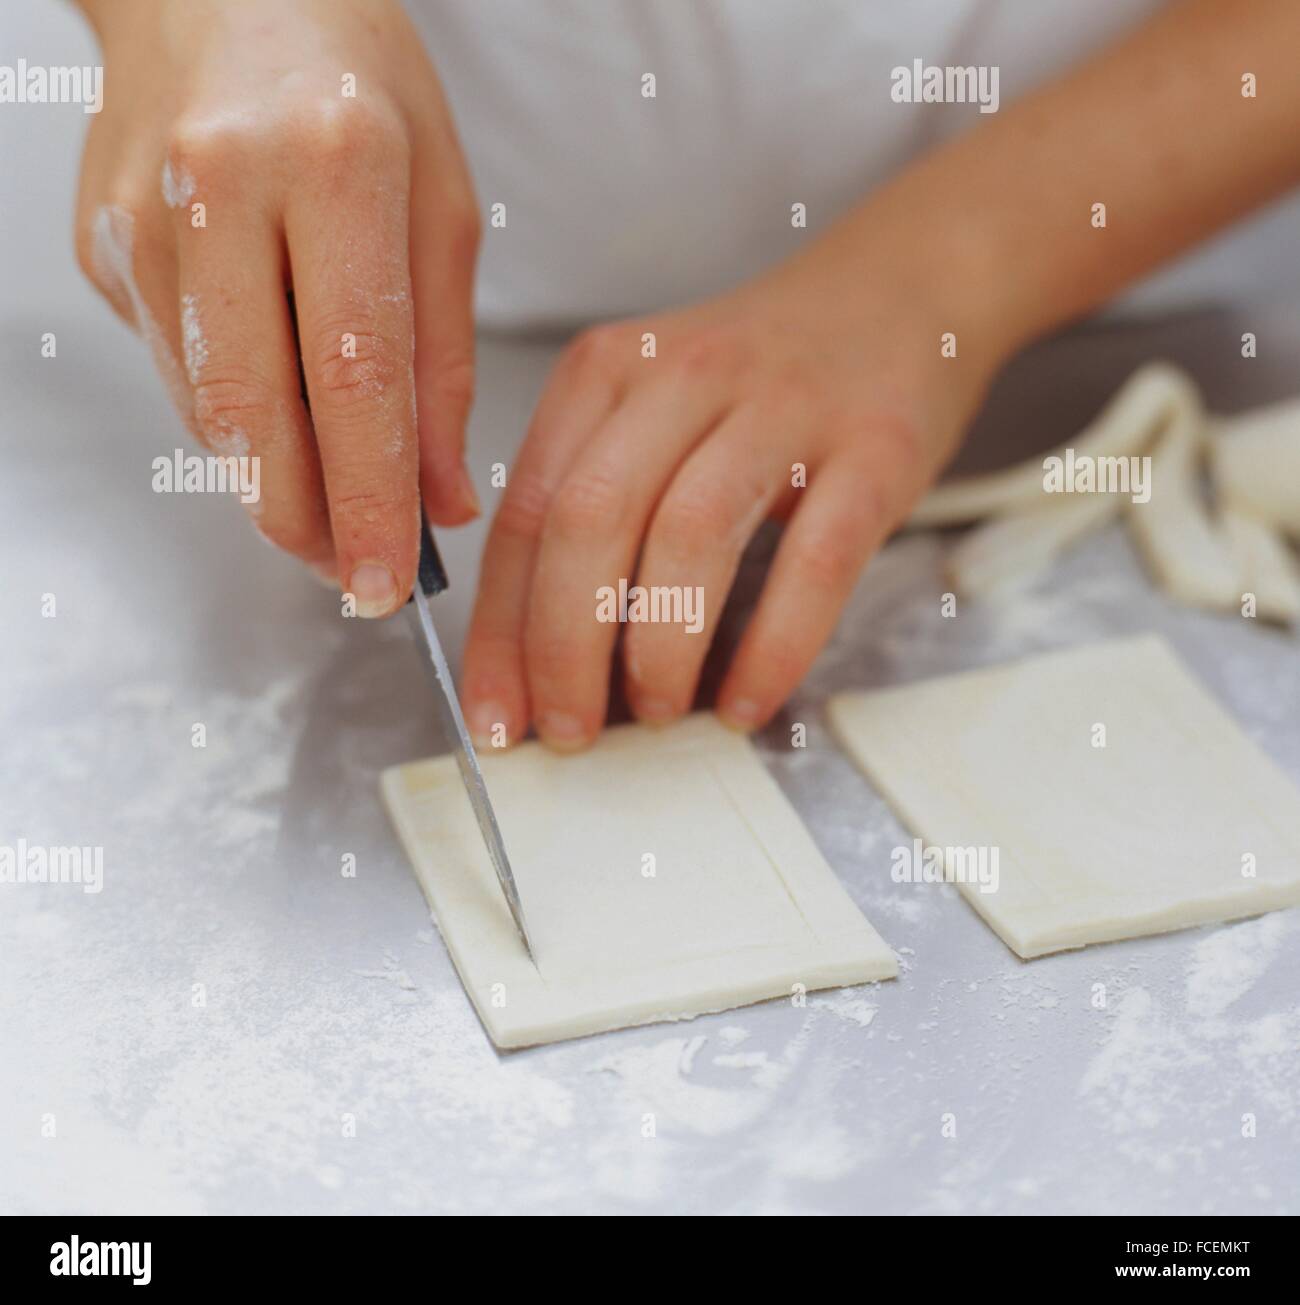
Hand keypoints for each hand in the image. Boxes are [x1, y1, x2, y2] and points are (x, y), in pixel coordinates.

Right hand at [74, 0, 479, 610]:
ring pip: (206, 411)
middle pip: (254, 415)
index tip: (387, 582)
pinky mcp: (102, 248)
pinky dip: (238, 425)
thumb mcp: (443, 205)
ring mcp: (140, 220)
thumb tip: (444, 497)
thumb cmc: (355, 83)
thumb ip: (445, 364)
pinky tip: (279, 417)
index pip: (354, 377)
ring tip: (332, 509)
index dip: (370, 500)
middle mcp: (217, 187)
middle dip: (307, 523)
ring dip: (273, 484)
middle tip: (352, 577)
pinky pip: (179, 374)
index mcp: (330, 160)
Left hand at [462, 217, 1004, 749]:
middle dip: (563, 649)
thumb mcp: (648, 408)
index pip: (525, 513)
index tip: (493, 713)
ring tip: (654, 713)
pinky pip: (813, 564)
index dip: (499, 631)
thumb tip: (534, 651)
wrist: (899, 294)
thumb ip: (587, 501)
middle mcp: (682, 375)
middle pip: (590, 522)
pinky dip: (772, 648)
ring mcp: (783, 407)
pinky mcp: (872, 449)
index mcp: (607, 370)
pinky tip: (746, 700)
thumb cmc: (758, 381)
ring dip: (658, 651)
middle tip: (567, 731)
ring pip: (689, 538)